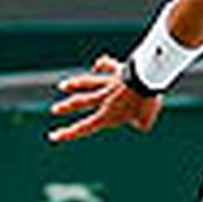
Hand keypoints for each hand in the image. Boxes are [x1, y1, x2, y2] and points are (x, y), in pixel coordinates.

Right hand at [48, 55, 162, 142]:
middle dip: (67, 107)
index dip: (68, 133)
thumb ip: (139, 123)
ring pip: (88, 83)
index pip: (84, 127)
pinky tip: (98, 65)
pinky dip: (102, 65)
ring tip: (63, 85)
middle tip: (55, 109)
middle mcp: (105, 98)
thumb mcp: (145, 120)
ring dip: (75, 84)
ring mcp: (110, 83)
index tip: (53, 136)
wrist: (149, 78)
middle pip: (81, 102)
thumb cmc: (147, 101)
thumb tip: (138, 122)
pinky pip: (108, 66)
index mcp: (108, 114)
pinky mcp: (118, 70)